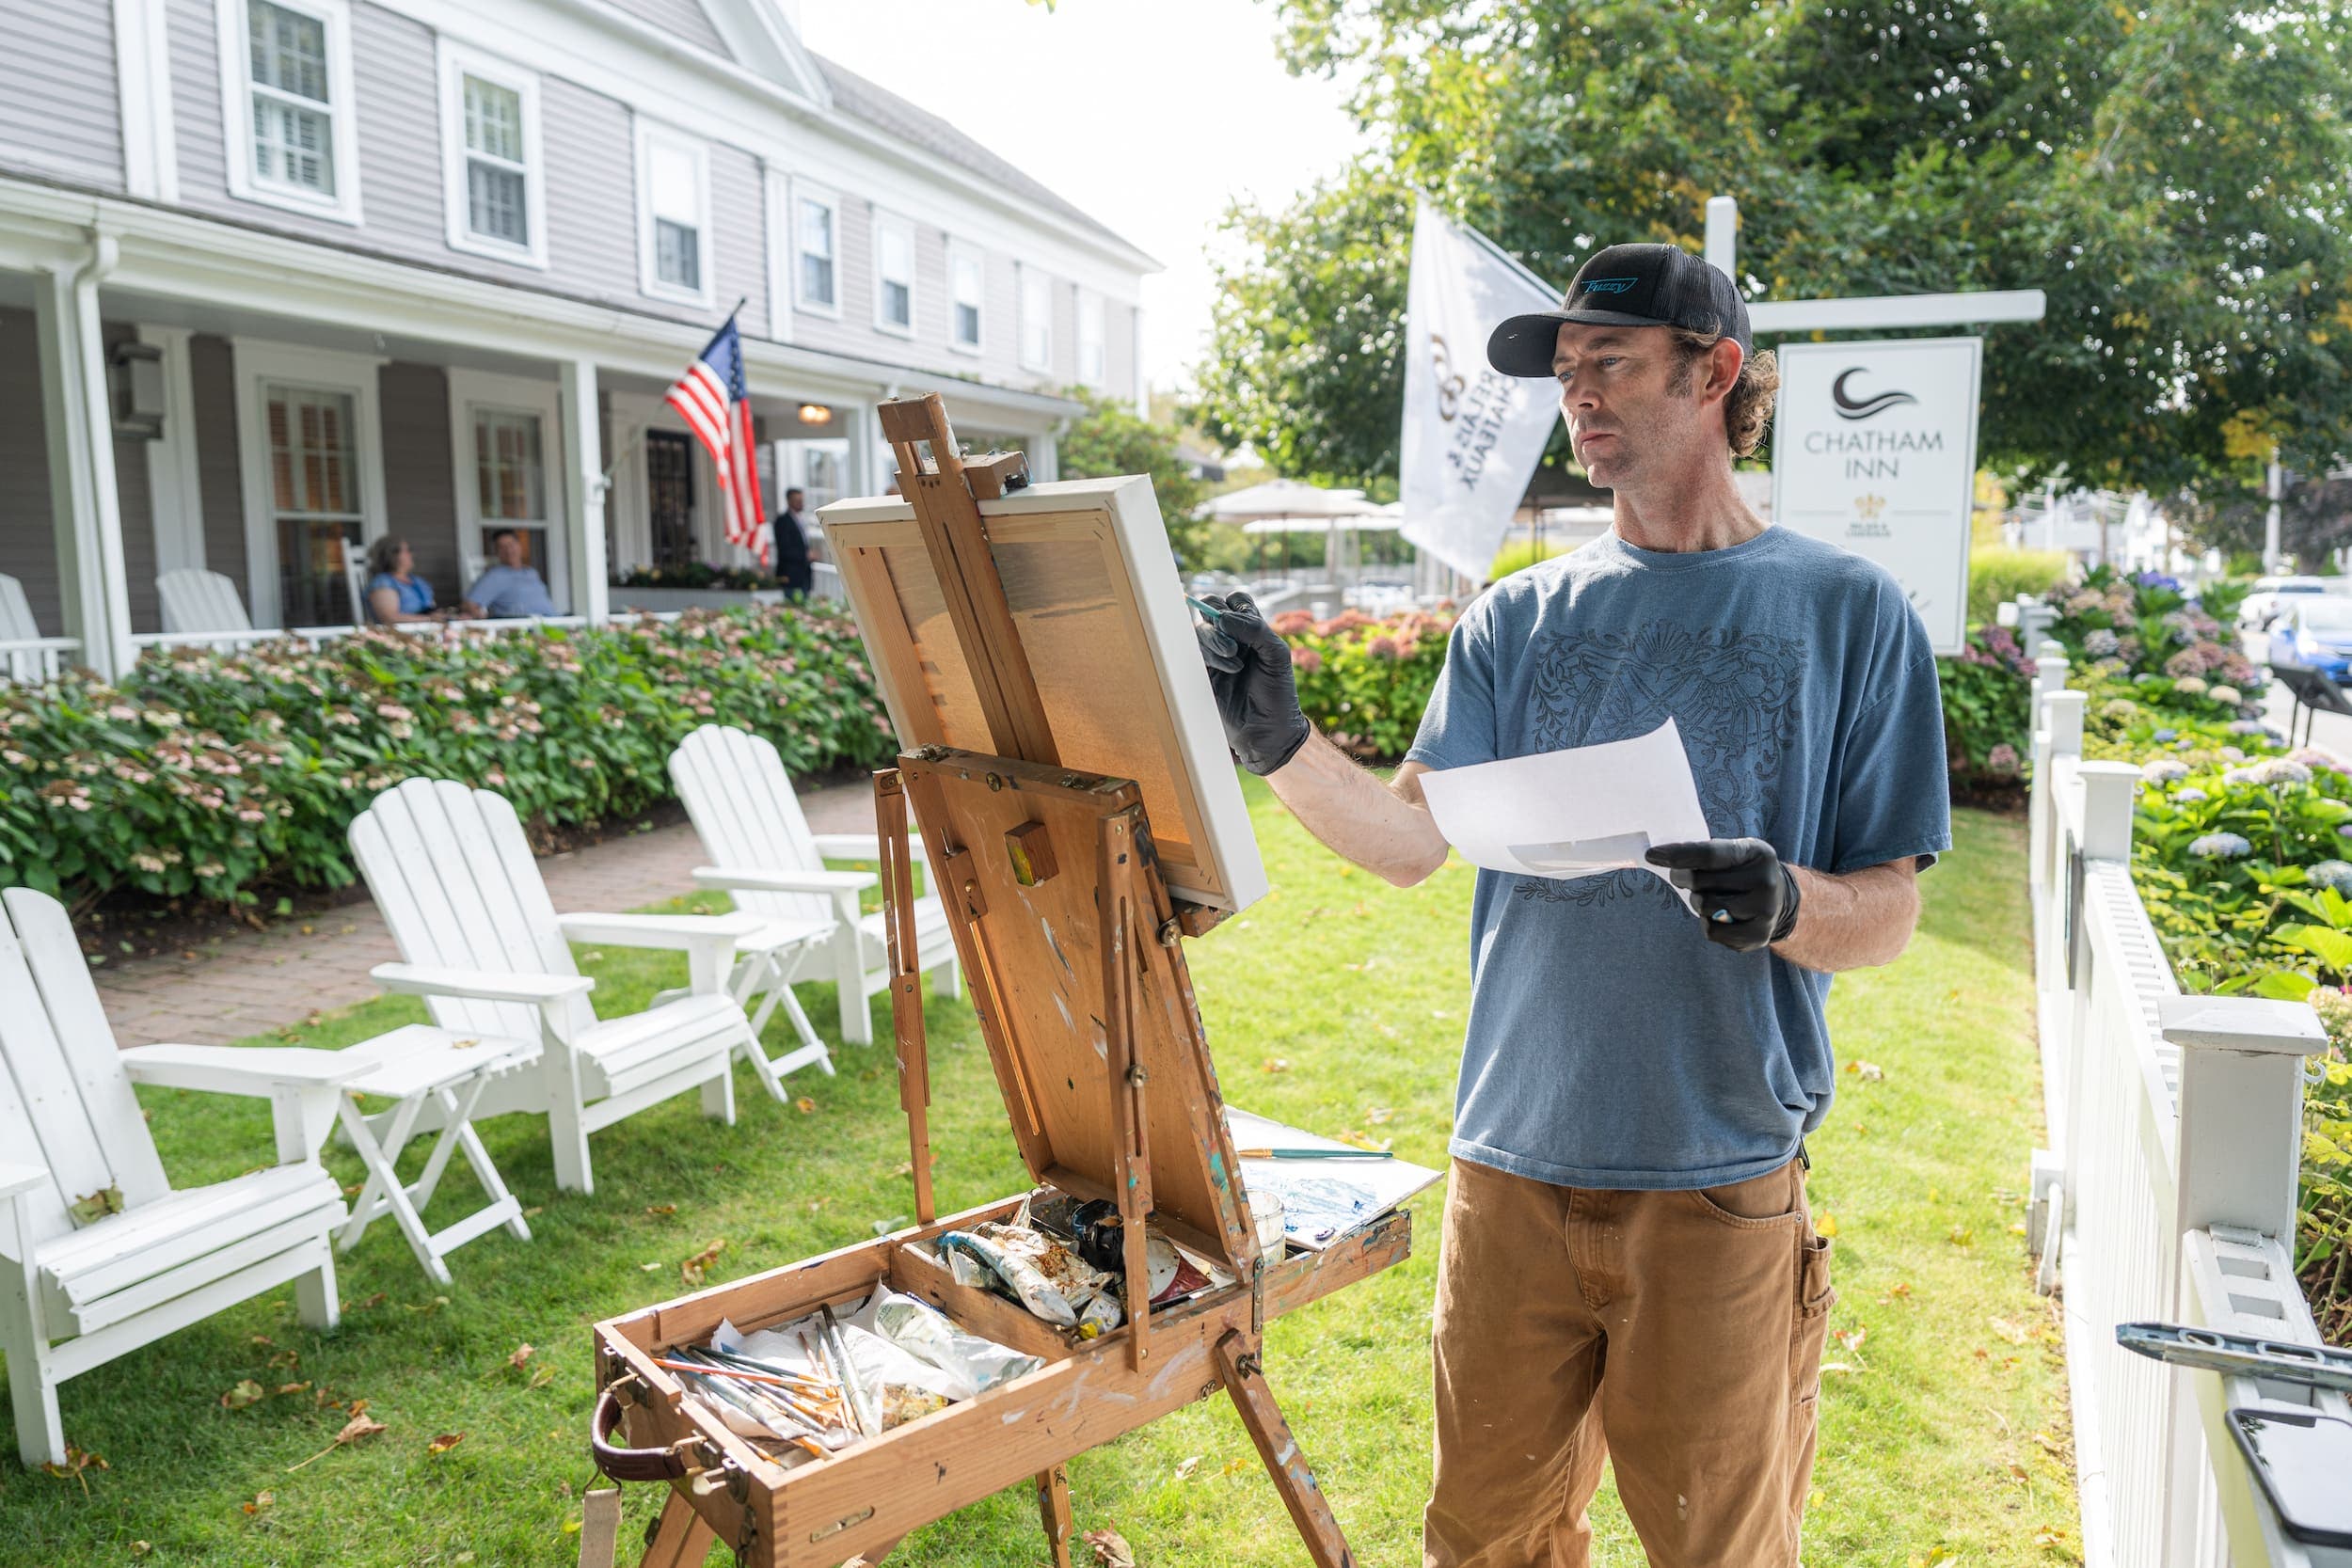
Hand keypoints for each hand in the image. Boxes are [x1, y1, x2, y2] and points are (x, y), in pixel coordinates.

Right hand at [1193, 592, 1311, 774]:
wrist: (1268, 732)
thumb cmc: (1278, 693)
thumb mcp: (1277, 655)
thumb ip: (1256, 629)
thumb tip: (1222, 618)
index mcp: (1251, 630)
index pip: (1235, 601)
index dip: (1236, 606)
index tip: (1246, 623)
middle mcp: (1230, 638)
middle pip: (1210, 610)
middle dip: (1217, 620)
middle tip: (1233, 645)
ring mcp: (1213, 655)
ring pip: (1199, 631)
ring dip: (1215, 641)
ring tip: (1234, 664)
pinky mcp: (1200, 673)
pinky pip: (1191, 653)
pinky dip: (1209, 656)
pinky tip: (1227, 670)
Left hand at [1646, 838, 1802, 952]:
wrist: (1778, 901)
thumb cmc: (1743, 873)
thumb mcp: (1733, 854)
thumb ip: (1703, 854)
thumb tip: (1659, 856)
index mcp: (1757, 853)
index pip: (1710, 854)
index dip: (1678, 855)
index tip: (1652, 855)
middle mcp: (1765, 880)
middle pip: (1701, 881)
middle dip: (1684, 879)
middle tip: (1685, 879)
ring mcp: (1765, 909)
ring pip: (1705, 906)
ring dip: (1698, 903)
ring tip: (1712, 897)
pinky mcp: (1759, 935)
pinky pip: (1712, 931)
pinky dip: (1707, 924)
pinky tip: (1721, 917)